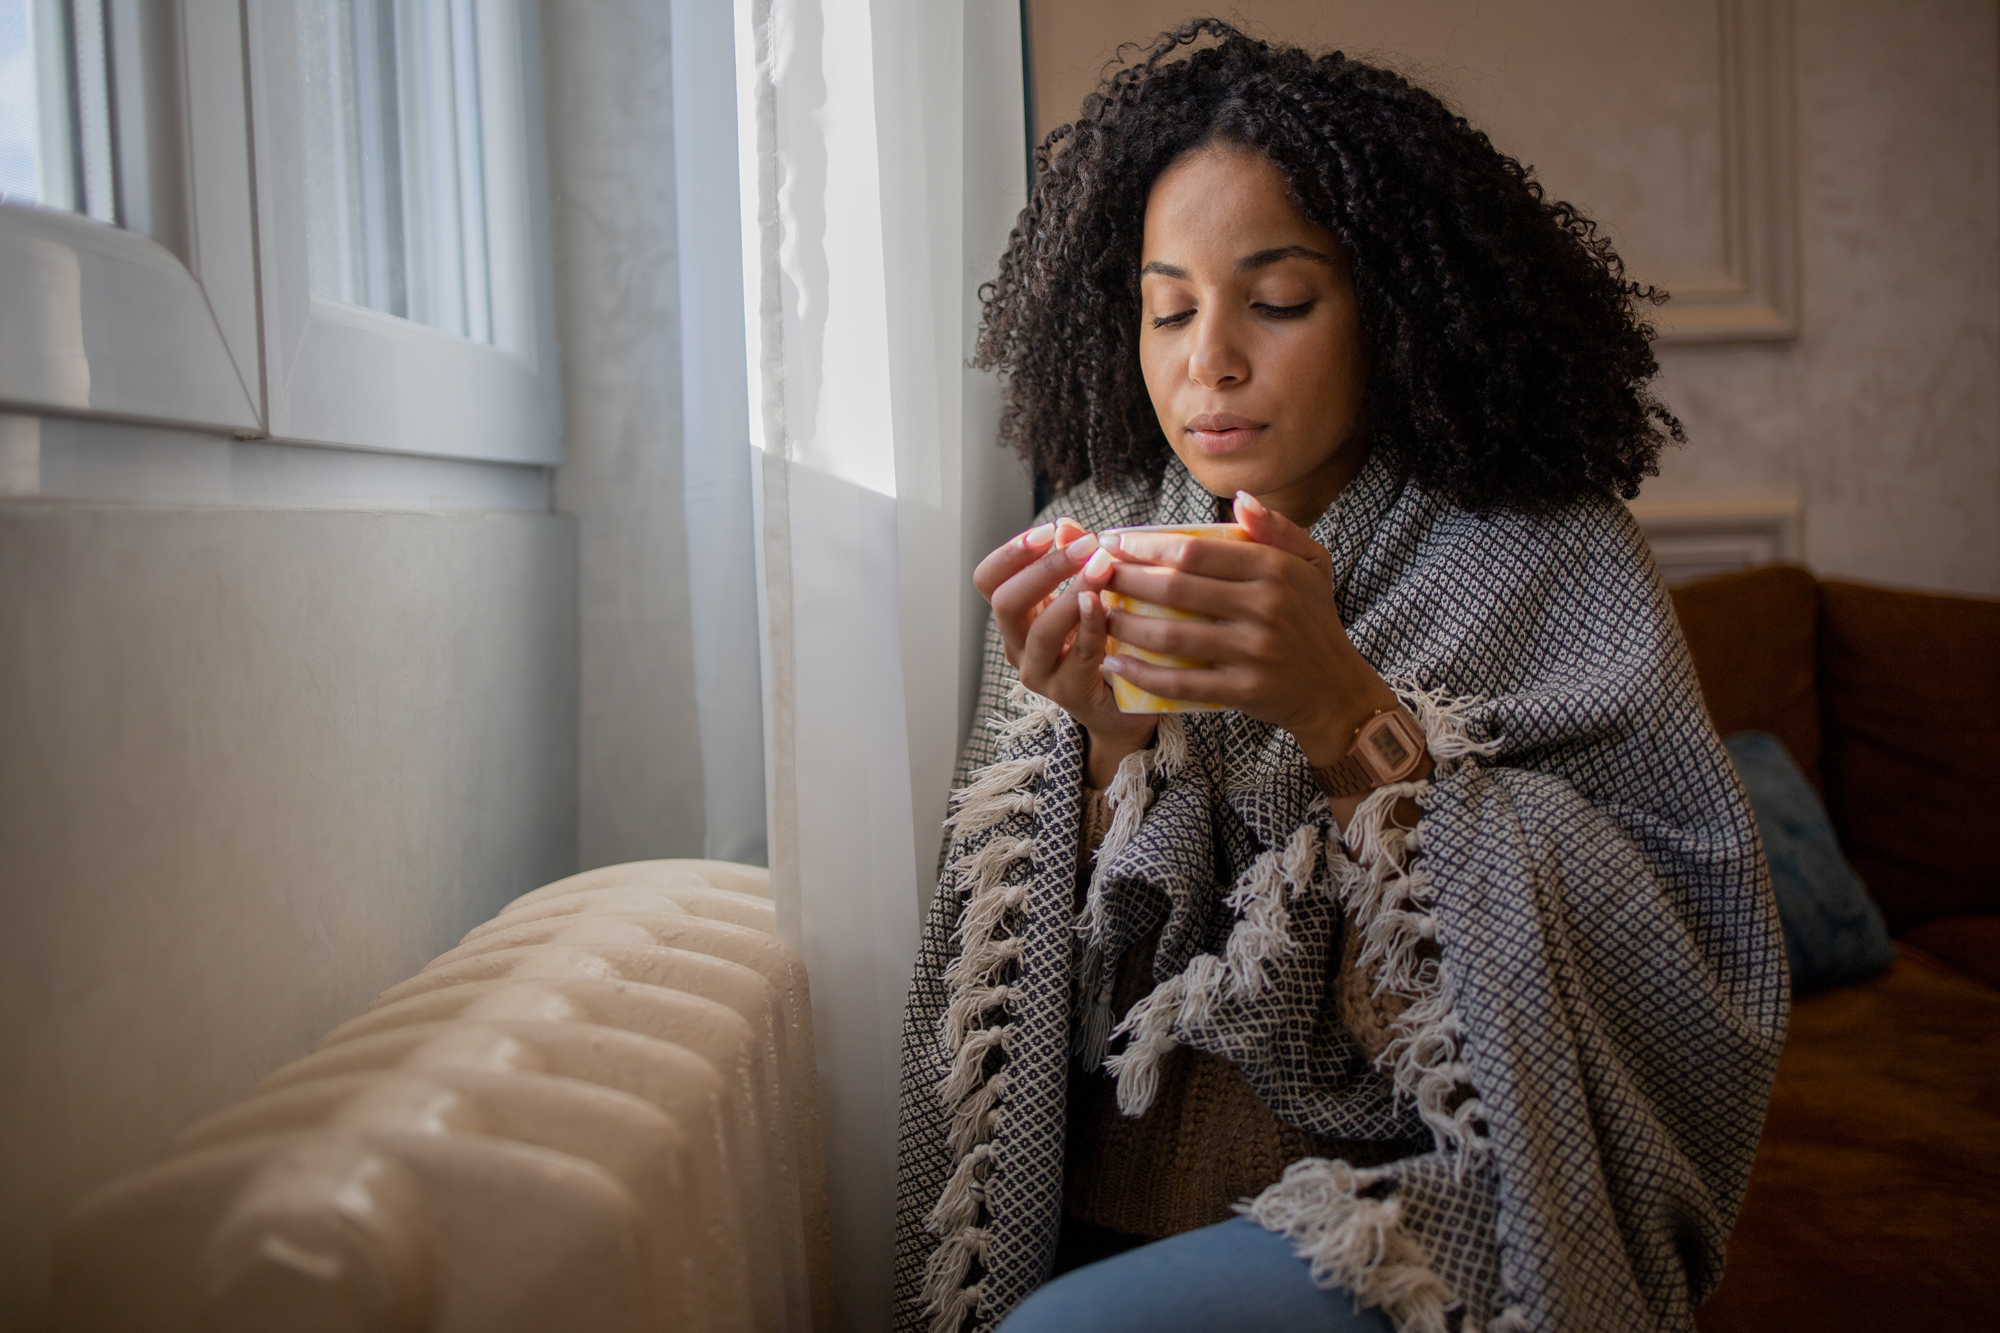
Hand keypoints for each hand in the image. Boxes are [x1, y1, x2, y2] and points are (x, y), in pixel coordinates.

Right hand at [974, 520, 1157, 786]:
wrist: (1121, 703)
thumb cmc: (1102, 641)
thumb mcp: (1086, 594)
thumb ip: (1074, 561)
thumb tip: (1066, 526)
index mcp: (1015, 617)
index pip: (988, 580)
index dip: (1011, 553)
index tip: (1046, 531)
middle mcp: (1017, 645)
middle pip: (1005, 603)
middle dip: (1045, 569)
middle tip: (1086, 545)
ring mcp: (1039, 673)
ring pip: (1041, 632)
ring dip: (1072, 594)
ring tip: (1102, 566)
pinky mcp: (1069, 693)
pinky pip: (1079, 655)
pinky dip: (1092, 625)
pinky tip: (1105, 603)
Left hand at [1098, 490, 1402, 772]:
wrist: (1335, 689)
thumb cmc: (1314, 618)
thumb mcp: (1312, 563)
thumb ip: (1277, 529)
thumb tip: (1239, 498)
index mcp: (1274, 570)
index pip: (1195, 552)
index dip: (1146, 546)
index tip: (1113, 543)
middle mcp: (1265, 607)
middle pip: (1176, 589)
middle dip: (1125, 581)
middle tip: (1093, 577)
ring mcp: (1254, 651)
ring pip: (1172, 635)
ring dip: (1125, 626)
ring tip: (1098, 617)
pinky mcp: (1245, 690)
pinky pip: (1181, 683)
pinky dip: (1142, 674)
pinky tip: (1113, 664)